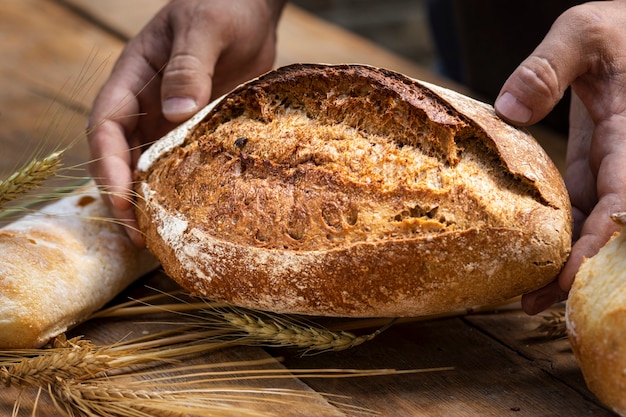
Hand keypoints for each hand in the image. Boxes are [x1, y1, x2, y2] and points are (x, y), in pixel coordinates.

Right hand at [87, 0, 284, 244]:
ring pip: (150, 168)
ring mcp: (172, 121)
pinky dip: (183, 191)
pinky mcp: (199, 131)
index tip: (121, 200)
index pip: (106, 127)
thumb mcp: (204, 28)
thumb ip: (189, 65)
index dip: (108, 166)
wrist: (251, 8)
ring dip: (151, 202)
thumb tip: (175, 114)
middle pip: (121, 158)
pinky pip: (185, 165)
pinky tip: (195, 215)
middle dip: (124, 198)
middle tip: (140, 237)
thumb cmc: (223, 6)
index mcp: (133, 79)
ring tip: (163, 240)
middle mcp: (147, 105)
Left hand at [493, 1, 625, 313]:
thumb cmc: (622, 26)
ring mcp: (614, 167)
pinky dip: (563, 234)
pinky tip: (536, 257)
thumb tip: (508, 109)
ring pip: (597, 223)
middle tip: (538, 303)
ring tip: (529, 296)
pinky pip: (584, 208)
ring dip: (568, 261)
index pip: (624, 201)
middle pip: (612, 226)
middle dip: (580, 268)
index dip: (601, 241)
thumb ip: (548, 68)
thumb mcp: (584, 33)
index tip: (571, 275)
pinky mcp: (598, 165)